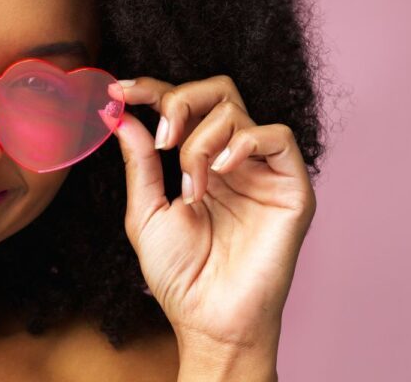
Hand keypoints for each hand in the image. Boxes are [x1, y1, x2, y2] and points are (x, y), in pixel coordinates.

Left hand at [111, 75, 316, 361]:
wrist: (209, 319)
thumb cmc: (179, 275)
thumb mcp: (146, 211)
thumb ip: (140, 161)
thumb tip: (120, 113)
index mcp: (200, 162)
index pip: (184, 105)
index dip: (152, 90)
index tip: (118, 91)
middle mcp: (234, 160)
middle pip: (217, 91)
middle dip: (180, 101)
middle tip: (163, 137)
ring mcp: (263, 171)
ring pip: (237, 110)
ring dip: (201, 141)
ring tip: (191, 187)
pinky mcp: (292, 187)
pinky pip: (277, 136)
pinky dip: (242, 143)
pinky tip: (218, 174)